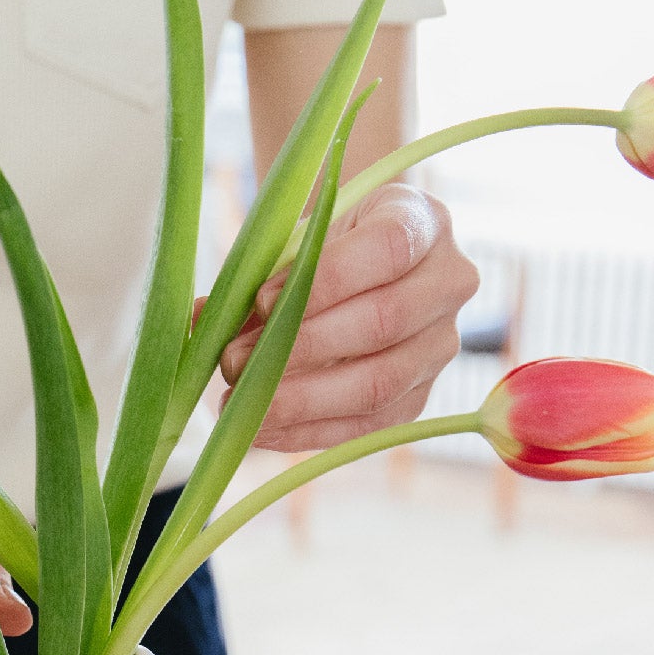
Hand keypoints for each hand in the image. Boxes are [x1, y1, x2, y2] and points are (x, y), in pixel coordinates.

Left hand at [217, 184, 479, 453]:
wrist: (360, 265)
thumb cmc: (323, 245)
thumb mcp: (298, 239)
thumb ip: (260, 273)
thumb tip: (204, 318)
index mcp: (423, 222)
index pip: (387, 249)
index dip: (323, 280)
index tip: (261, 299)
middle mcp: (448, 283)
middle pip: (383, 323)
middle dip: (299, 348)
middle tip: (233, 362)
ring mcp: (441, 346)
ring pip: (378, 383)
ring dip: (300, 399)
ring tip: (239, 401)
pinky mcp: (419, 396)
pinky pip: (367, 426)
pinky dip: (308, 432)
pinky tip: (260, 429)